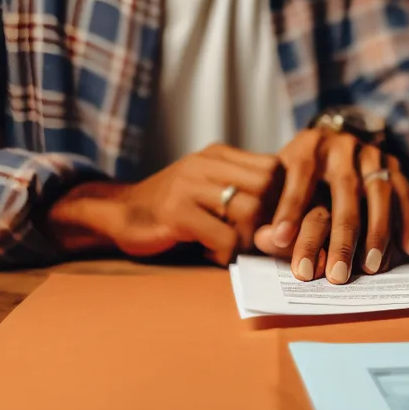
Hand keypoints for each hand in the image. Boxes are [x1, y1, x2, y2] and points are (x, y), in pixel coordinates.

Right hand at [41, 144, 278, 264]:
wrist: (120, 214)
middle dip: (269, 220)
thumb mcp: (209, 187)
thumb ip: (242, 190)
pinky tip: (211, 254)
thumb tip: (288, 213)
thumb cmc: (173, 207)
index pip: (273, 167)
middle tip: (255, 240)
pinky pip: (222, 235)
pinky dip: (224, 252)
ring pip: (248, 210)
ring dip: (247, 239)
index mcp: (218, 155)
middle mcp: (205, 164)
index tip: (274, 221)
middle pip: (267, 186)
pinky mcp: (175, 212)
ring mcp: (189, 186)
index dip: (283, 198)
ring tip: (232, 248)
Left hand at [258, 128, 408, 283]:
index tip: (280, 240)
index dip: (290, 208)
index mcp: (309, 147)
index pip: (300, 176)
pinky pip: (406, 194)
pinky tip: (408, 250)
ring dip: (379, 232)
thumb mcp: (280, 182)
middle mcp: (343, 146)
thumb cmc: (300, 174)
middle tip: (338, 275)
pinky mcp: (394, 166)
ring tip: (372, 267)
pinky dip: (408, 222)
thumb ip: (272, 210)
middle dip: (342, 236)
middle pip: (345, 190)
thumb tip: (267, 241)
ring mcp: (373, 155)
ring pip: (380, 192)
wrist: (332, 141)